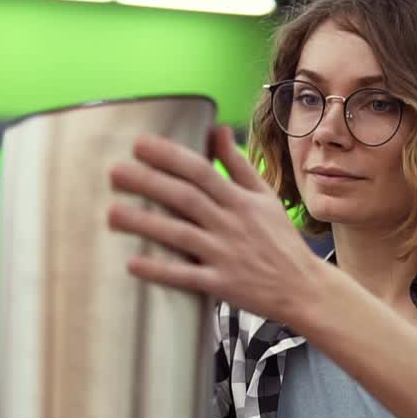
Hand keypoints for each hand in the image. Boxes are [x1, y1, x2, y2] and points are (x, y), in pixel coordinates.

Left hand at [108, 126, 325, 326]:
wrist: (304, 288)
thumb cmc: (281, 241)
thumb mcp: (265, 196)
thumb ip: (237, 164)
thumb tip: (217, 129)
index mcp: (240, 200)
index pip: (201, 170)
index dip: (169, 156)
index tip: (139, 144)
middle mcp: (231, 224)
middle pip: (185, 198)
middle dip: (148, 183)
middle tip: (114, 172)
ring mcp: (226, 255)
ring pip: (180, 235)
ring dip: (145, 223)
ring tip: (112, 213)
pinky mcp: (222, 285)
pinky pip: (186, 277)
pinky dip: (160, 271)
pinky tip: (133, 264)